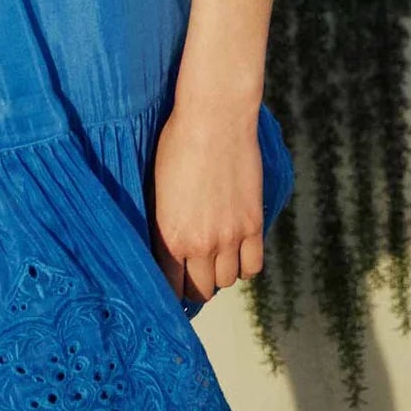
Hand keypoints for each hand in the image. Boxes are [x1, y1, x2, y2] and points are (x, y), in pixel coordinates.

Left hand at [146, 102, 264, 306]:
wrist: (214, 119)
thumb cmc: (176, 144)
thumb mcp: (157, 187)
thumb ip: (164, 222)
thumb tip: (165, 246)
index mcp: (170, 235)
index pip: (169, 285)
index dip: (168, 290)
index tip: (169, 288)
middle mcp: (201, 244)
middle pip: (200, 289)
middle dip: (193, 285)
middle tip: (190, 274)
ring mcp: (231, 237)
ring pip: (227, 281)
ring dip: (219, 275)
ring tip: (212, 260)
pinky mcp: (254, 225)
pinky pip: (253, 266)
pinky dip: (244, 266)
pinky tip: (236, 254)